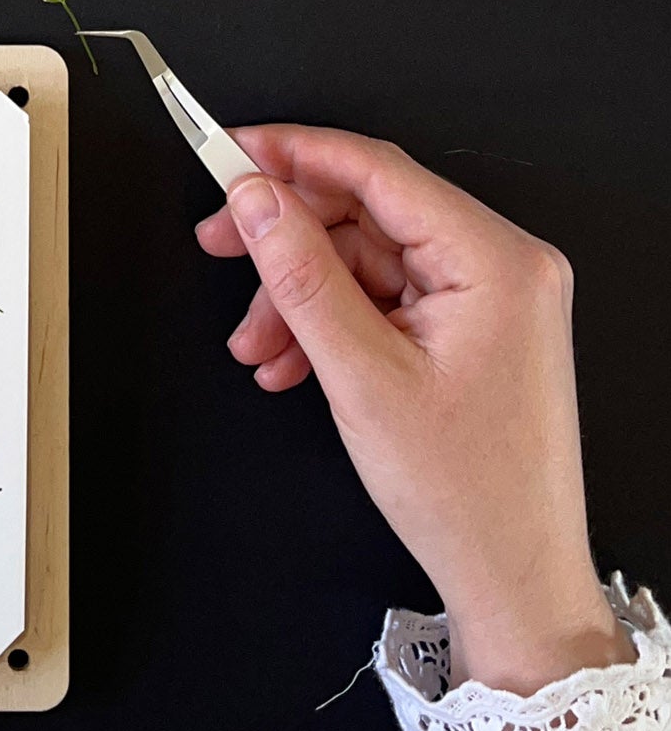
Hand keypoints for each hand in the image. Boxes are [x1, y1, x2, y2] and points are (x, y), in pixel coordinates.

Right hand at [196, 125, 632, 695]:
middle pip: (364, 214)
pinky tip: (287, 361)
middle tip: (217, 244)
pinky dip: (326, 323)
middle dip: (285, 240)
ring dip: (297, 297)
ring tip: (254, 347)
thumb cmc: (465, 491)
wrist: (513, 578)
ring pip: (361, 260)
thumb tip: (256, 199)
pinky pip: (378, 298)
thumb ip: (301, 275)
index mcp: (495, 260)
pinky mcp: (467, 327)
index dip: (293, 153)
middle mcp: (499, 265)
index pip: (377, 170)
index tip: (229, 152)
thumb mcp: (362, 375)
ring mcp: (484, 297)